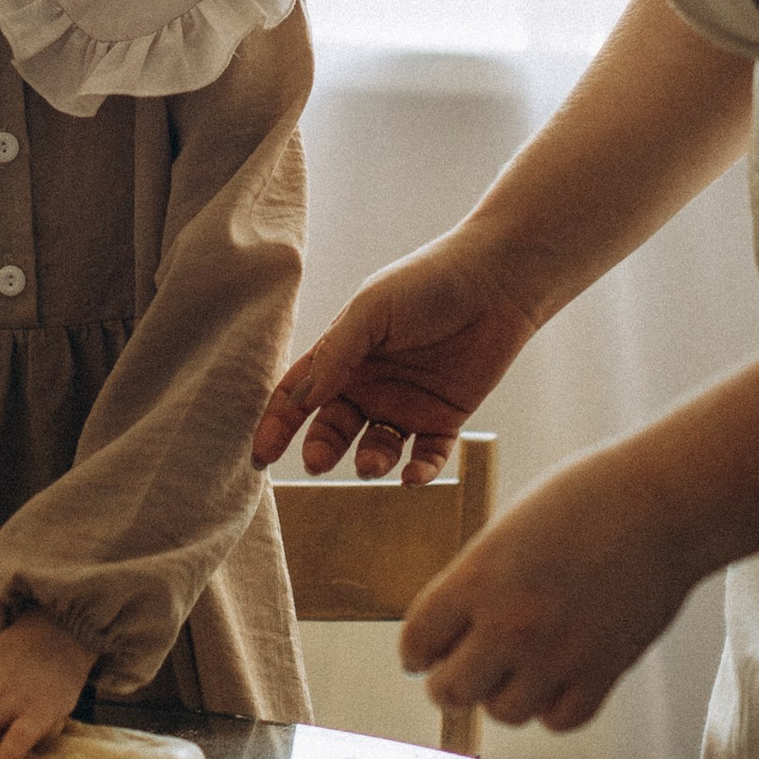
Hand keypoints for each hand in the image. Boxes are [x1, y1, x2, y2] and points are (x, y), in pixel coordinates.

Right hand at [251, 235, 540, 479]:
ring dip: (369, 462)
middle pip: (333, 428)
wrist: (497, 281)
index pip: (299, 394)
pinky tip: (413, 476)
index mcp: (344, 354)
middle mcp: (371, 383)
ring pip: (377, 448)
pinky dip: (419, 472)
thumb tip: (302, 399)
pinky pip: (427, 457)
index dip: (277, 424)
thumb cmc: (428, 282)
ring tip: (371, 463)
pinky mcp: (446, 417)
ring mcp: (407, 403)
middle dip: (320, 450)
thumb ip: (336, 354)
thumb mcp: (372, 310)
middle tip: (317, 464)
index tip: (261, 457)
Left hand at [398, 434, 695, 734]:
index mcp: (477, 578)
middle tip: (464, 672)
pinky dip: (552, 706)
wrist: (663, 502)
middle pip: (450, 692)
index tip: (423, 658)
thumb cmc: (587, 499)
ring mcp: (556, 655)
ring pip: (504, 712)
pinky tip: (557, 679)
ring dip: (504, 695)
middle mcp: (509, 624)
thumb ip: (478, 581)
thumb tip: (459, 628)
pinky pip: (559, 719)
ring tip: (518, 669)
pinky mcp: (602, 673)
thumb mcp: (510, 528)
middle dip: (450, 684)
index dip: (417, 654)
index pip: (417, 641)